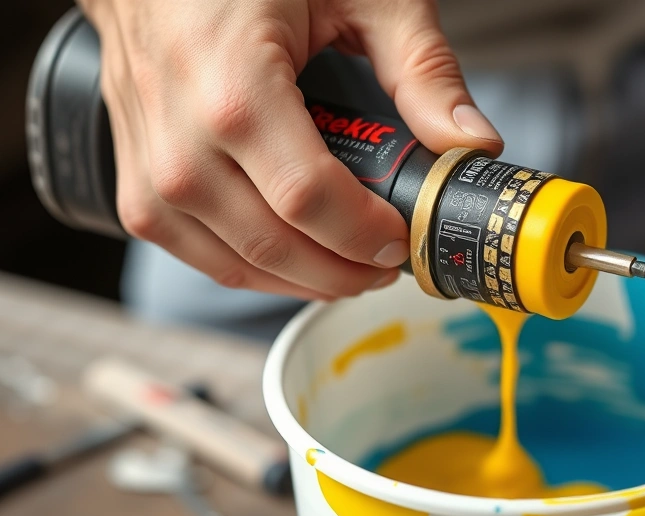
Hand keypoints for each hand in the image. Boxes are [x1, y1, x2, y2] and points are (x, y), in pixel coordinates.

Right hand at [79, 0, 502, 299]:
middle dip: (344, 270)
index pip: (309, 198)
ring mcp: (148, 165)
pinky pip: (193, 253)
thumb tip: (472, 141)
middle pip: (272, 245)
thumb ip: (421, 68)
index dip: (366, 234)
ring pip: (230, 263)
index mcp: (234, 84)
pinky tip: (292, 262)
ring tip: (349, 269)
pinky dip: (249, 269)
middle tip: (387, 266)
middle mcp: (180, 136)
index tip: (402, 239)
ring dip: (301, 281)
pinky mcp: (136, 183)